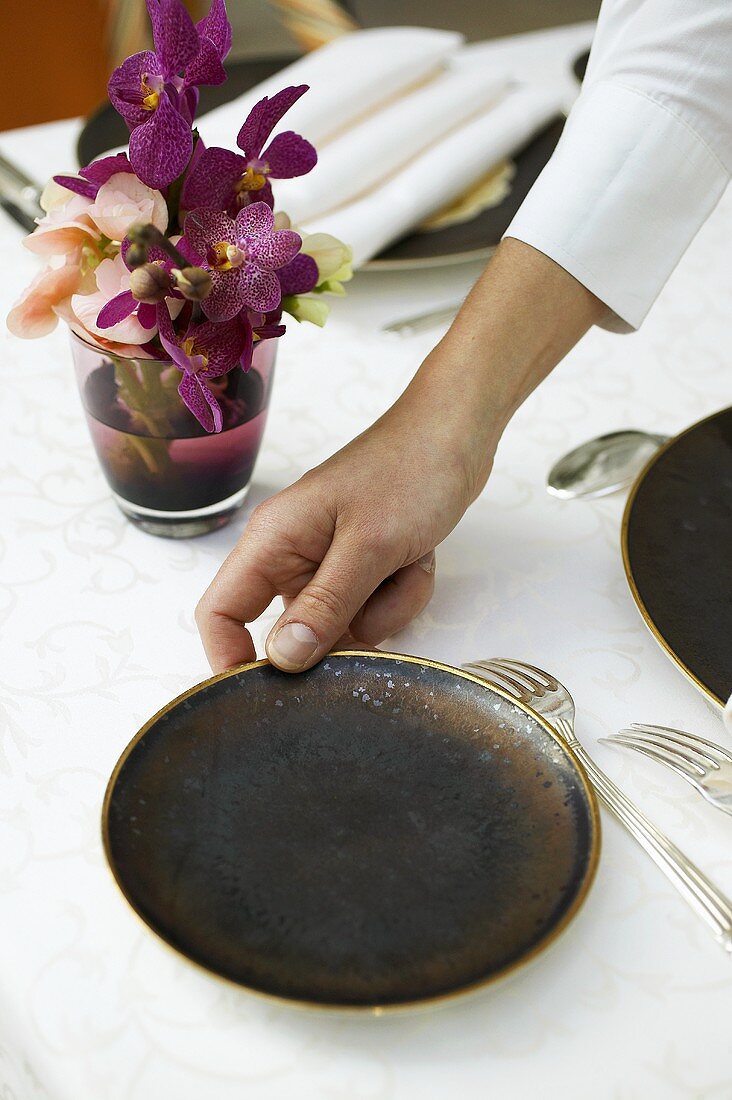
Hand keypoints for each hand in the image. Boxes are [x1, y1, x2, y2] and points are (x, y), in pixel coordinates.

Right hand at [196, 239, 604, 673]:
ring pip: (343, 626)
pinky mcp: (362, 567)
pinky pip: (374, 610)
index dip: (230, 660)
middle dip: (341, 632)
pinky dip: (401, 593)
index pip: (220, 613)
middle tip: (374, 617)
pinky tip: (417, 558)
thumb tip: (281, 660)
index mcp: (272, 540)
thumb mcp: (369, 545)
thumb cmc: (409, 471)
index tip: (264, 701)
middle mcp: (291, 556)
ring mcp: (328, 563)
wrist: (459, 434)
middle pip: (292, 632)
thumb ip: (325, 606)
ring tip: (406, 562)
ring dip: (384, 609)